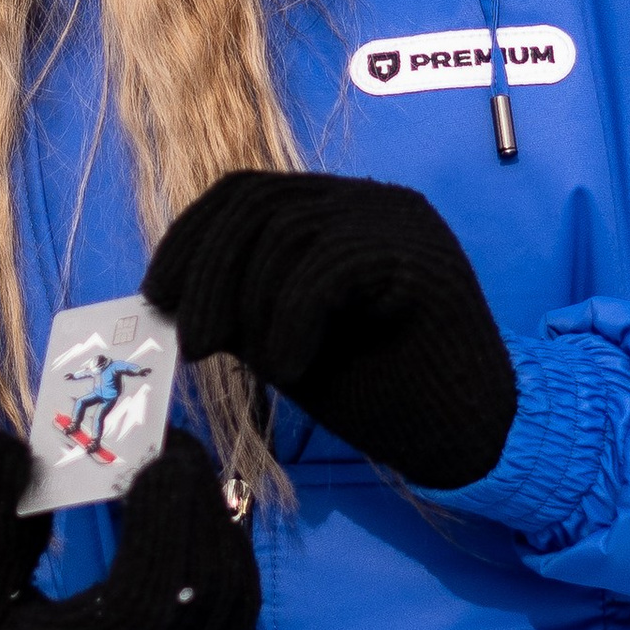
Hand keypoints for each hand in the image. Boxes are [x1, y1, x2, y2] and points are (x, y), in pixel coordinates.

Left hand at [145, 169, 515, 492]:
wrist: (470, 437)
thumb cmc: (380, 393)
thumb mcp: (286, 341)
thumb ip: (241, 307)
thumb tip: (173, 295)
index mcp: (338, 212)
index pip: (247, 193)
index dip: (192, 237)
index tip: (159, 295)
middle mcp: (371, 202)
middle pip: (259, 202)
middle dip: (209, 270)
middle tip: (195, 343)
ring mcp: (401, 221)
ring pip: (289, 229)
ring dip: (252, 303)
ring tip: (258, 366)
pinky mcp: (423, 257)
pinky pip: (331, 266)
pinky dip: (294, 318)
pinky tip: (290, 368)